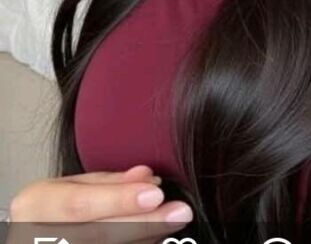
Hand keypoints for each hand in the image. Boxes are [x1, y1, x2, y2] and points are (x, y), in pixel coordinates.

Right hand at [7, 165, 193, 243]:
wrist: (27, 242)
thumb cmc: (53, 210)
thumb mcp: (71, 186)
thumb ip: (109, 182)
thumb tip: (148, 177)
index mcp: (35, 205)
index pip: (80, 204)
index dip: (118, 200)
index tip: (155, 193)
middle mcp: (36, 236)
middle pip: (98, 234)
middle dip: (143, 224)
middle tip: (179, 213)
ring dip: (145, 239)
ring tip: (173, 225)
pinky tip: (156, 239)